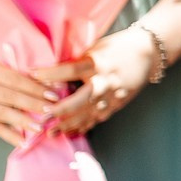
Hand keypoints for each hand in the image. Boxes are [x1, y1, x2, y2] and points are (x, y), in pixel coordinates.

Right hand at [0, 56, 57, 145]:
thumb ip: (9, 73)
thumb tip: (42, 82)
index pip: (16, 78)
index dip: (36, 86)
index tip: (55, 92)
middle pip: (12, 96)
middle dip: (35, 103)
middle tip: (54, 109)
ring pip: (4, 113)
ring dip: (25, 121)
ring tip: (42, 126)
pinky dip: (9, 135)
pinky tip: (24, 141)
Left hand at [38, 26, 160, 136]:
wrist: (149, 53)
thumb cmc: (118, 47)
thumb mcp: (96, 49)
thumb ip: (77, 62)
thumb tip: (51, 74)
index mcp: (99, 63)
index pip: (71, 69)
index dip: (51, 73)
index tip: (32, 74)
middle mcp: (106, 81)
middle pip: (82, 99)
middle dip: (61, 110)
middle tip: (42, 117)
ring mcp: (114, 95)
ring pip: (89, 114)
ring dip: (69, 124)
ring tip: (51, 132)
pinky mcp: (118, 104)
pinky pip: (98, 118)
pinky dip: (84, 127)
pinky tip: (70, 133)